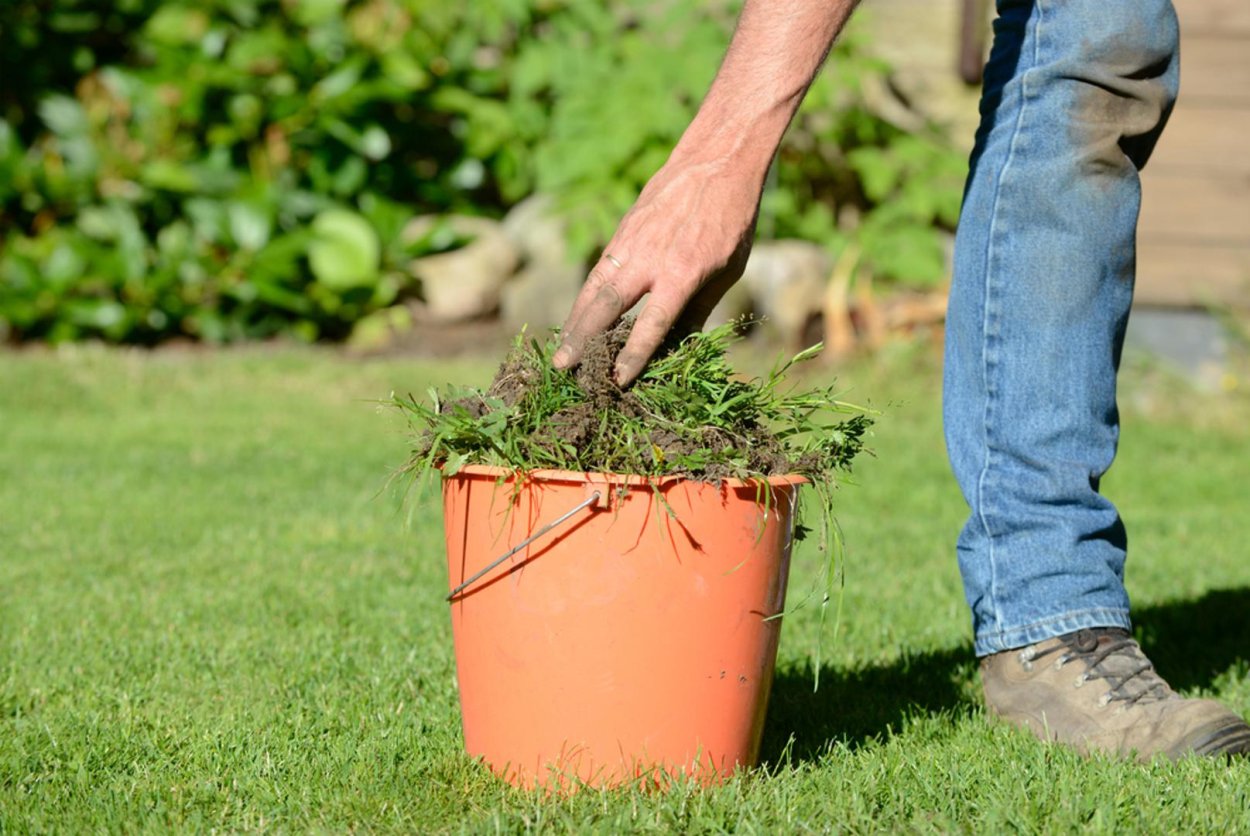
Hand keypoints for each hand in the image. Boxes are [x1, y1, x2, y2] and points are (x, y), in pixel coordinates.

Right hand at [552, 156, 761, 384]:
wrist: (716, 163)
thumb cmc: (731, 221)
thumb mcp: (726, 270)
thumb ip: (698, 309)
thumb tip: (676, 349)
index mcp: (683, 273)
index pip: (652, 323)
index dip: (634, 355)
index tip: (618, 380)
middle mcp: (650, 259)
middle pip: (607, 306)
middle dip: (583, 340)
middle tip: (563, 369)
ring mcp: (631, 243)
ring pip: (594, 288)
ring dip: (574, 323)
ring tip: (560, 352)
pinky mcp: (622, 233)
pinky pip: (598, 272)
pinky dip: (583, 299)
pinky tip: (575, 320)